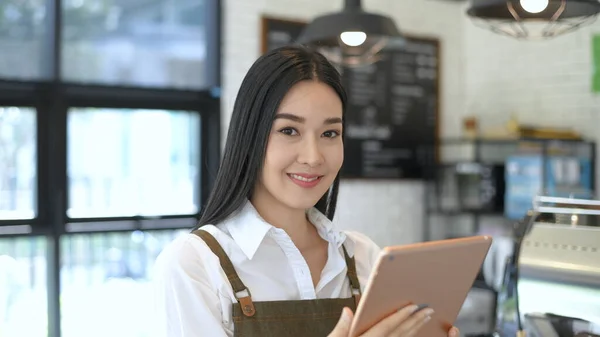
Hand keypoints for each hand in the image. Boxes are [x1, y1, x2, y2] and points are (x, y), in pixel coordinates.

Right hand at [328, 305, 460, 336]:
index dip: (400, 316)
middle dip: (414, 321)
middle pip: (399, 335)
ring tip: (425, 318)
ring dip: (415, 329)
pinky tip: (413, 332)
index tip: (413, 306)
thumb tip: (348, 311)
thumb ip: (341, 329)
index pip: (386, 327)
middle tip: (428, 310)